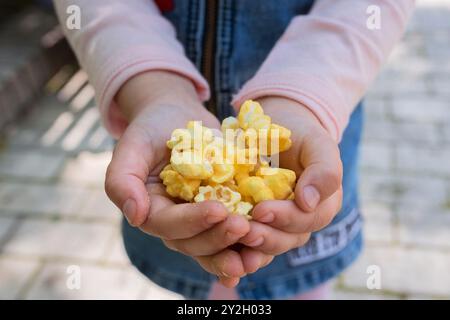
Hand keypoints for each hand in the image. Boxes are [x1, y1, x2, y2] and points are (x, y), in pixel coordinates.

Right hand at [104, 71, 269, 286]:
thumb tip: (135, 215)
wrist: (178, 118)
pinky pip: (232, 235)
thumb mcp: (133, 145)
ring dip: (235, 253)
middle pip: (193, 243)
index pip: (168, 225)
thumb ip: (122, 179)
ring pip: (215, 246)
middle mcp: (175, 222)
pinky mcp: (222, 212)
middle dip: (218, 239)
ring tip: (256, 254)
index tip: (218, 210)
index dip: (192, 222)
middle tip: (243, 226)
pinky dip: (247, 246)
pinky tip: (263, 250)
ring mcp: (200, 220)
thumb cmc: (152, 128)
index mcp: (151, 210)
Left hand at [239, 96, 342, 260]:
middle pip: (286, 239)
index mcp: (321, 207)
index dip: (286, 218)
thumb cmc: (300, 134)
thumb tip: (309, 203)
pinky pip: (245, 239)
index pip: (307, 220)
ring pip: (266, 245)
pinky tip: (220, 244)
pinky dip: (234, 245)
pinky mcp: (251, 222)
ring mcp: (275, 225)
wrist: (276, 126)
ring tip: (229, 235)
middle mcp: (300, 222)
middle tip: (243, 231)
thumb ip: (325, 171)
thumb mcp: (318, 143)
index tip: (261, 209)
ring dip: (249, 245)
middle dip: (265, 237)